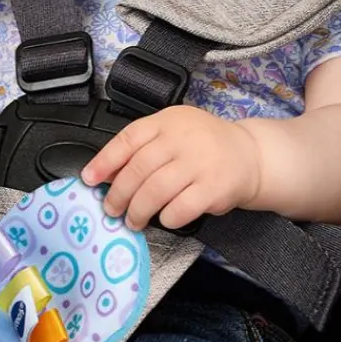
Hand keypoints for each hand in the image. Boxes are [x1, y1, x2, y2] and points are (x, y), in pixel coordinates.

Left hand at [82, 106, 261, 230]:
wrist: (250, 155)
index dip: (105, 162)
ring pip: (156, 191)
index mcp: (167, 122)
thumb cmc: (205, 146)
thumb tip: (106, 174)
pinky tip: (165, 219)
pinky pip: (180, 209)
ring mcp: (200, 163)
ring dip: (138, 211)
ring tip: (134, 220)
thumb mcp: (173, 133)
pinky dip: (167, 218)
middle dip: (119, 195)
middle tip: (112, 209)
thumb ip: (142, 149)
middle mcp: (182, 139)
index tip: (90, 179)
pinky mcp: (214, 187)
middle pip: (138, 169)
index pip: (128, 139)